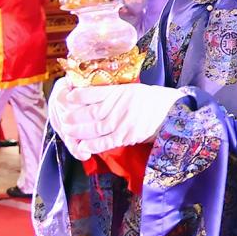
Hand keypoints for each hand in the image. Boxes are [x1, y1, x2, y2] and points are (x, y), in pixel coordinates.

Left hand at [49, 82, 183, 160]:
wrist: (172, 112)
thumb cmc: (152, 100)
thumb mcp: (132, 89)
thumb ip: (113, 93)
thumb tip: (89, 98)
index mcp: (120, 91)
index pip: (92, 93)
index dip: (77, 96)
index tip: (68, 97)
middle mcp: (119, 106)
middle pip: (89, 112)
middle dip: (73, 117)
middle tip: (64, 118)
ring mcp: (121, 122)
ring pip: (93, 128)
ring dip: (78, 132)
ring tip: (69, 131)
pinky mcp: (125, 136)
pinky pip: (104, 142)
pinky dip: (91, 145)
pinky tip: (82, 146)